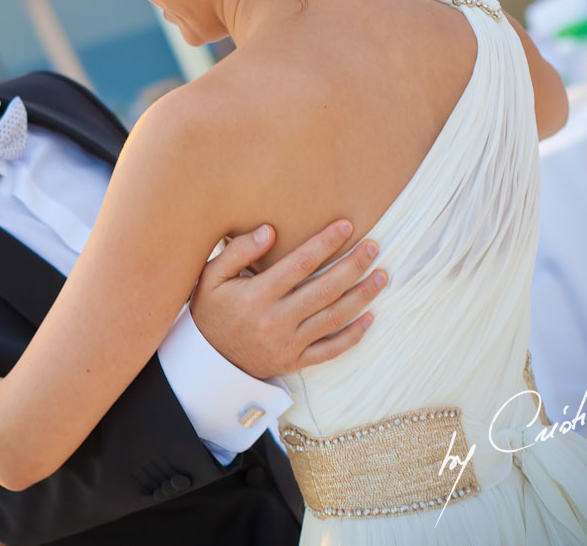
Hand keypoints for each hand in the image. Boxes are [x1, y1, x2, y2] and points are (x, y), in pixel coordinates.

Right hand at [189, 221, 387, 378]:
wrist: (205, 361)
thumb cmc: (209, 310)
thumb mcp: (211, 277)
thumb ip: (237, 251)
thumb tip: (269, 230)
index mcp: (256, 295)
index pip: (300, 264)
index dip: (326, 243)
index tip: (346, 225)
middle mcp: (275, 320)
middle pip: (326, 290)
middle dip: (353, 265)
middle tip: (374, 246)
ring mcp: (287, 344)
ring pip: (334, 318)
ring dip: (362, 296)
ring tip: (381, 276)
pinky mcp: (294, 361)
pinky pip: (330, 351)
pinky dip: (353, 336)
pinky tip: (370, 317)